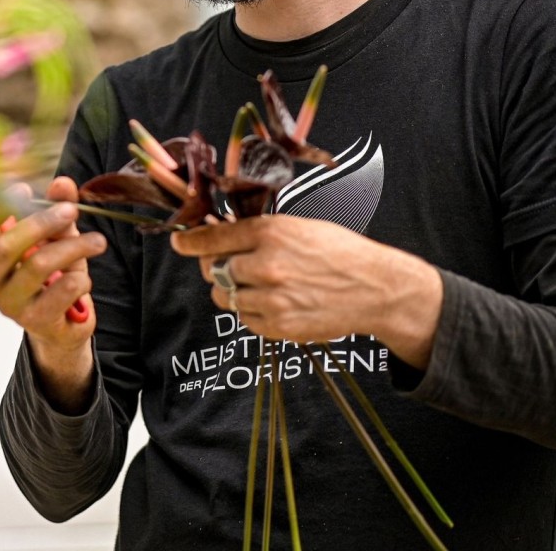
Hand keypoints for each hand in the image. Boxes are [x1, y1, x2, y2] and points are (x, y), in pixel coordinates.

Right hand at [0, 176, 105, 410]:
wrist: (63, 323)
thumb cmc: (52, 275)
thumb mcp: (55, 237)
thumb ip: (57, 209)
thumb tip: (62, 183)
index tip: (24, 188)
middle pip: (7, 246)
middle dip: (42, 223)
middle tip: (72, 210)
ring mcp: (10, 304)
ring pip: (37, 266)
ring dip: (73, 248)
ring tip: (98, 241)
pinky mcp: (35, 321)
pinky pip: (61, 291)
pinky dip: (80, 279)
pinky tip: (84, 279)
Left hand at [170, 214, 441, 368]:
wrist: (376, 288)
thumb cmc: (339, 252)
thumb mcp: (299, 227)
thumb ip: (258, 232)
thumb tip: (218, 235)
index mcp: (271, 233)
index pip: (213, 238)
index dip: (191, 241)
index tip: (179, 243)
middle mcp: (267, 265)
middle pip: (215, 270)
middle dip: (220, 268)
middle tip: (237, 266)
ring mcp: (272, 299)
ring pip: (225, 297)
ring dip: (235, 292)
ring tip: (262, 285)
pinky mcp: (279, 327)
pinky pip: (244, 319)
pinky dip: (251, 312)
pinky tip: (274, 302)